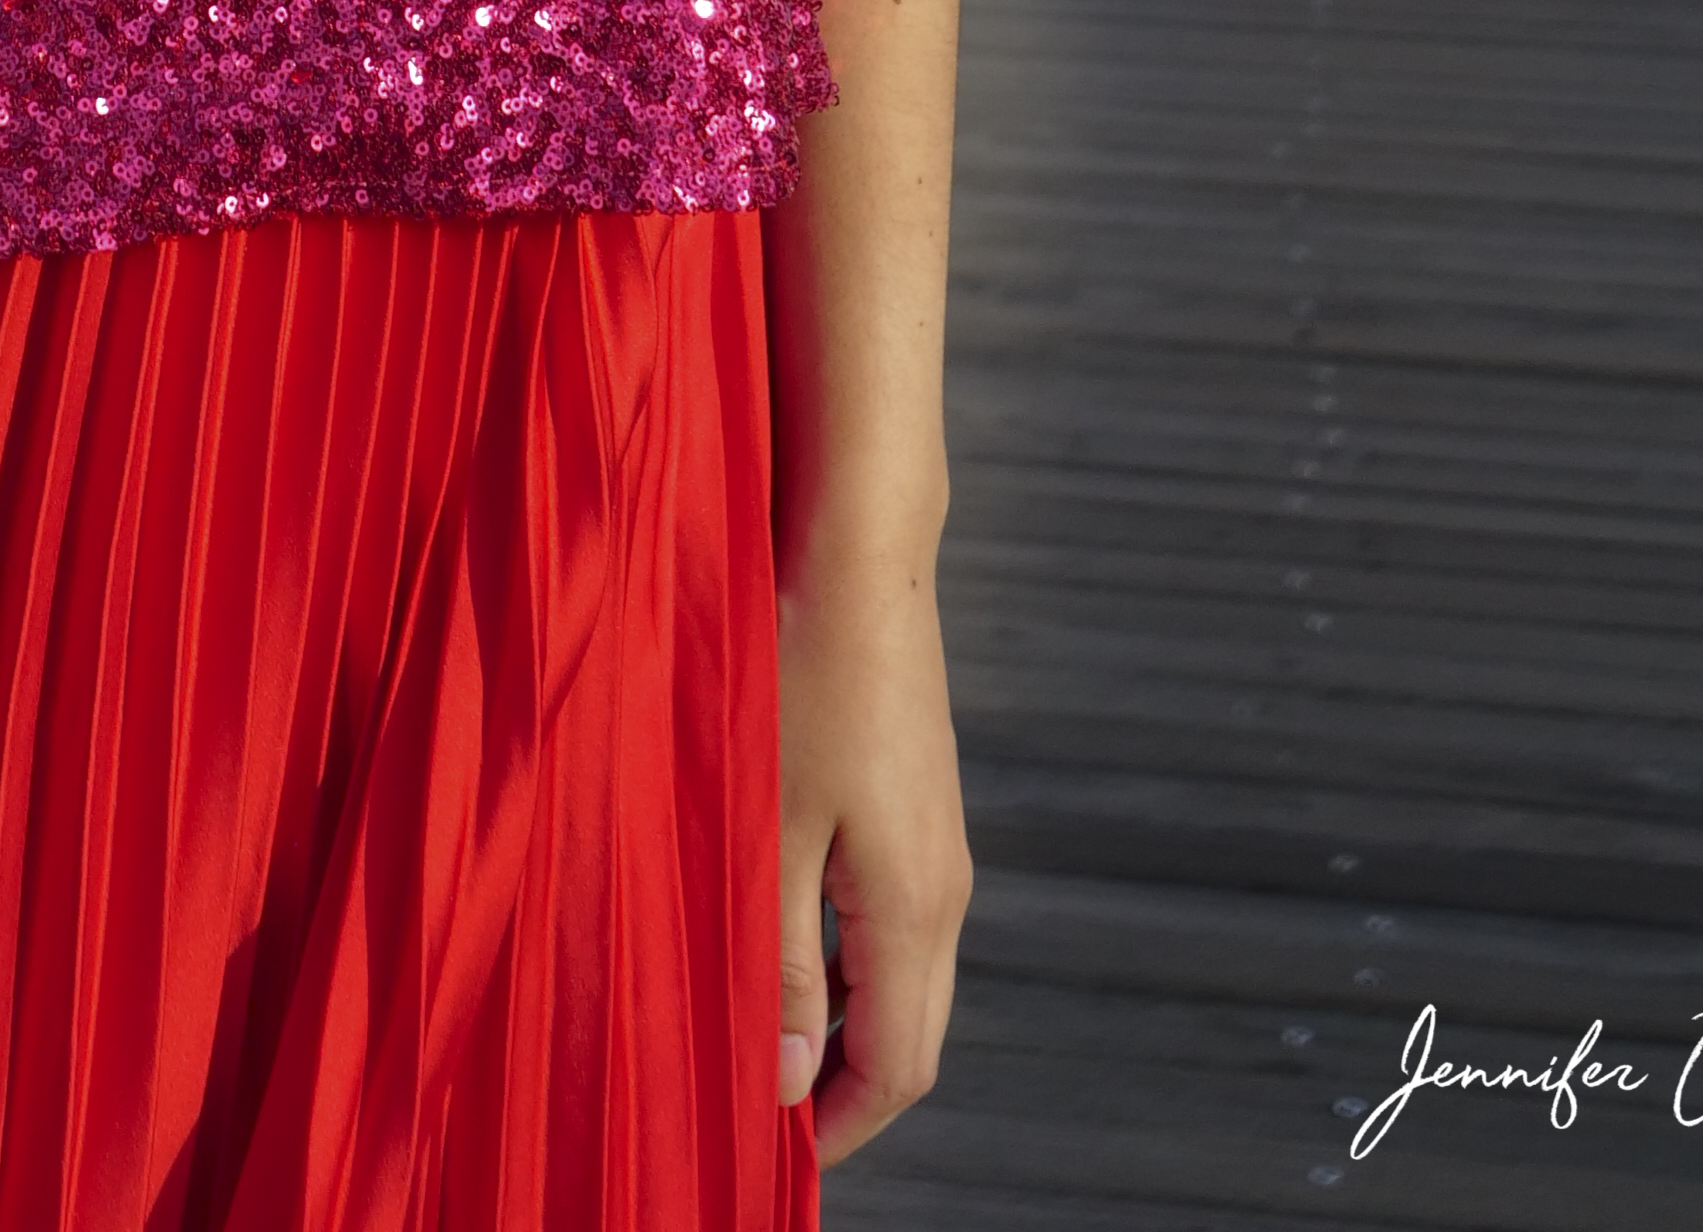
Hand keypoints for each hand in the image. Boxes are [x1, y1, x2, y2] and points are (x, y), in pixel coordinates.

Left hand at [774, 547, 969, 1163]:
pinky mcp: (919, 802)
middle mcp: (945, 886)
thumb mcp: (768, 828)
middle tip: (763, 1112)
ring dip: (842, 1020)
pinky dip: (845, 956)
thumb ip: (775, 959)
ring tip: (758, 1030)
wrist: (854, 548)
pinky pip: (894, 917)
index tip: (775, 1155)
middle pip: (913, 1036)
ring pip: (903, 976)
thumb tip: (788, 1078)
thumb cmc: (797, 672)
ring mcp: (938, 840)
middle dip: (846, 1090)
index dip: (841, 1127)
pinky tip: (778, 933)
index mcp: (915, 907)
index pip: (899, 1069)